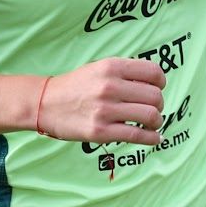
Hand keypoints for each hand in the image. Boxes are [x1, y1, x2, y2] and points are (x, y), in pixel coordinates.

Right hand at [34, 58, 166, 144]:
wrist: (44, 103)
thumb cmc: (75, 86)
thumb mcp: (98, 68)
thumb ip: (124, 73)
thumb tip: (154, 84)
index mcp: (111, 67)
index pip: (153, 72)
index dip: (161, 82)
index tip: (158, 89)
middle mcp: (109, 87)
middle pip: (155, 97)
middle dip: (159, 105)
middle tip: (152, 109)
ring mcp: (105, 110)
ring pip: (151, 116)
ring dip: (157, 122)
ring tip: (152, 124)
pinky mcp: (100, 132)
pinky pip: (137, 136)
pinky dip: (152, 138)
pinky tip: (154, 138)